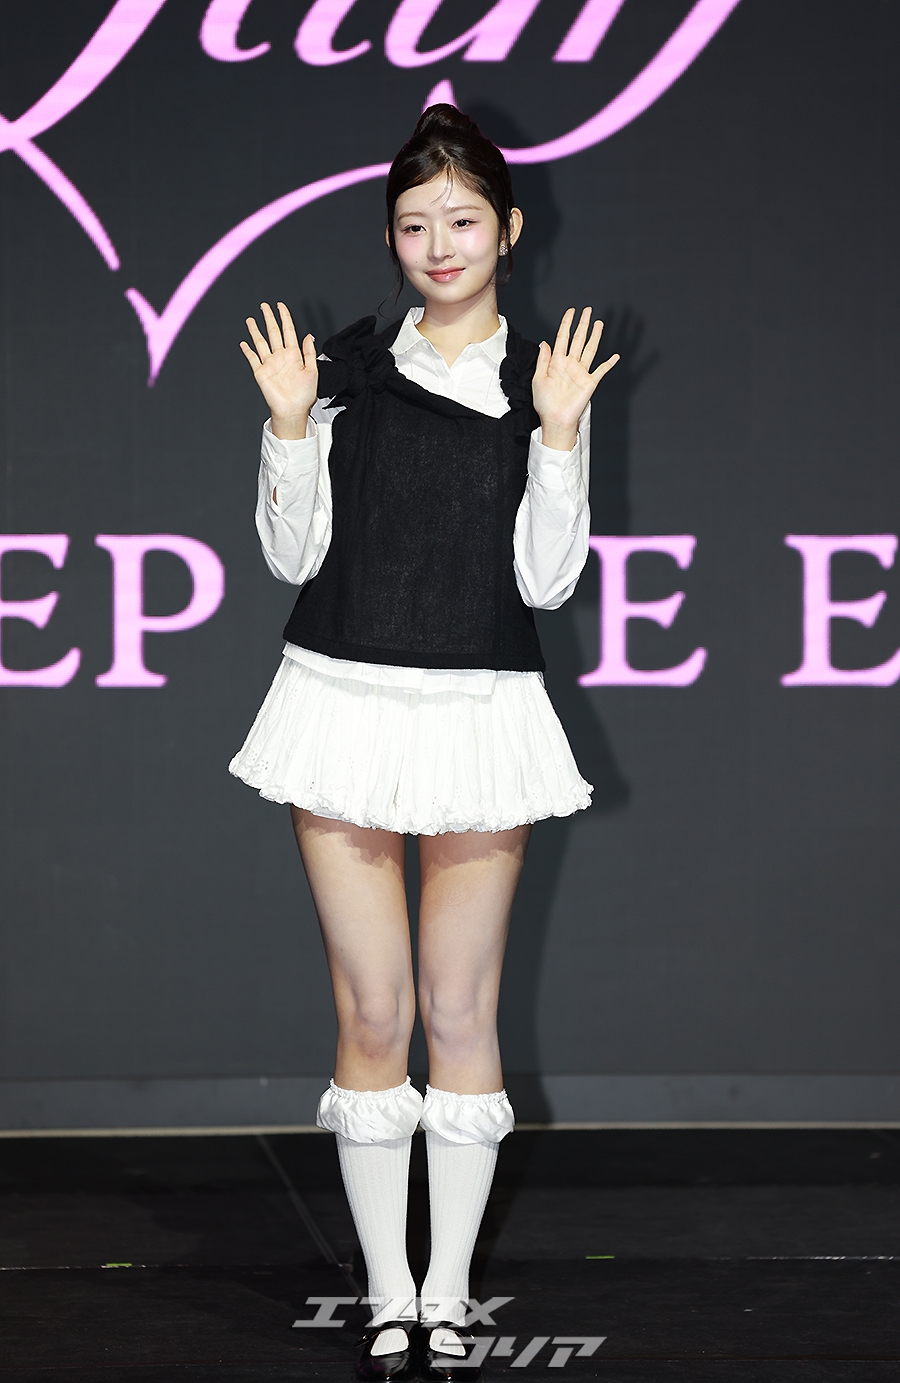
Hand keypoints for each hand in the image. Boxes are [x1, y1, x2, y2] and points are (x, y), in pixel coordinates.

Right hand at [240, 301, 317, 438]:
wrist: (293, 411)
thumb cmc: (305, 396)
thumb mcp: (313, 371)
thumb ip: (309, 353)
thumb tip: (308, 336)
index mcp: (294, 355)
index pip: (288, 331)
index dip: (285, 317)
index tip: (281, 306)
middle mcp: (281, 357)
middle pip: (273, 332)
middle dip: (269, 318)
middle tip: (264, 306)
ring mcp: (270, 364)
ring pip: (261, 342)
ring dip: (256, 331)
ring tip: (251, 320)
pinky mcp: (261, 373)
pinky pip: (253, 359)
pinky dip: (248, 351)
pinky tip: (244, 343)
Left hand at [532, 307, 618, 450]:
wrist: (554, 419)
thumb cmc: (544, 403)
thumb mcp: (538, 378)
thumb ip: (542, 359)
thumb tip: (544, 342)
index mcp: (556, 362)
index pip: (562, 338)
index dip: (566, 323)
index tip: (571, 311)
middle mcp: (570, 365)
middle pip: (578, 339)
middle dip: (583, 324)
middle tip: (588, 310)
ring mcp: (581, 373)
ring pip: (590, 349)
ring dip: (595, 336)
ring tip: (599, 323)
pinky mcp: (590, 383)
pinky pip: (601, 370)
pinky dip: (608, 363)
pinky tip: (615, 356)